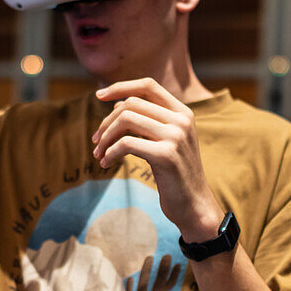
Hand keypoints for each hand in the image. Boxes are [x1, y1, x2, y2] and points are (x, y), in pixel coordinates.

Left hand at [92, 78, 223, 241]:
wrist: (194, 205)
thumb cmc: (174, 174)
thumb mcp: (165, 141)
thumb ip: (147, 121)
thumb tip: (117, 103)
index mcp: (183, 112)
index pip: (148, 85)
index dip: (121, 87)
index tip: (98, 96)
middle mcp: (182, 120)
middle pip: (131, 103)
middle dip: (107, 121)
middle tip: (96, 141)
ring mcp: (176, 136)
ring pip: (126, 119)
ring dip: (106, 137)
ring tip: (99, 154)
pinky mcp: (166, 155)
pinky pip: (126, 143)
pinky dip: (110, 152)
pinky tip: (107, 164)